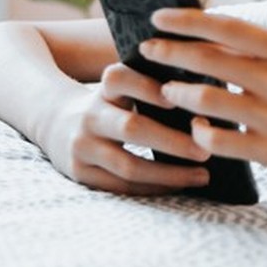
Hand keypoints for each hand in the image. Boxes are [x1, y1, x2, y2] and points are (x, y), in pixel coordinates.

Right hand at [39, 62, 211, 195]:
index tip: (177, 97)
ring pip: (129, 165)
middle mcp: (90, 116)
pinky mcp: (81, 174)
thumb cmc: (111, 103)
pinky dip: (154, 187)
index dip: (146, 87)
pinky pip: (122, 186)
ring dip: (169, 173)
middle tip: (206, 148)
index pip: (119, 79)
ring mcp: (83, 147)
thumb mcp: (121, 87)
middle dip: (173, 141)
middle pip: (131, 128)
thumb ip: (153, 81)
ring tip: (203, 174)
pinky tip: (180, 186)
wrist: (55, 123)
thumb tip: (211, 78)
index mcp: (104, 89)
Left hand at [143, 8, 266, 183]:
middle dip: (169, 53)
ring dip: (179, 94)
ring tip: (168, 91)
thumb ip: (261, 52)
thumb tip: (209, 37)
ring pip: (207, 100)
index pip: (225, 26)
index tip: (158, 15)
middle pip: (207, 60)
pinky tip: (196, 128)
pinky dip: (200, 132)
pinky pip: (219, 141)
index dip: (186, 19)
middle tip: (147, 51)